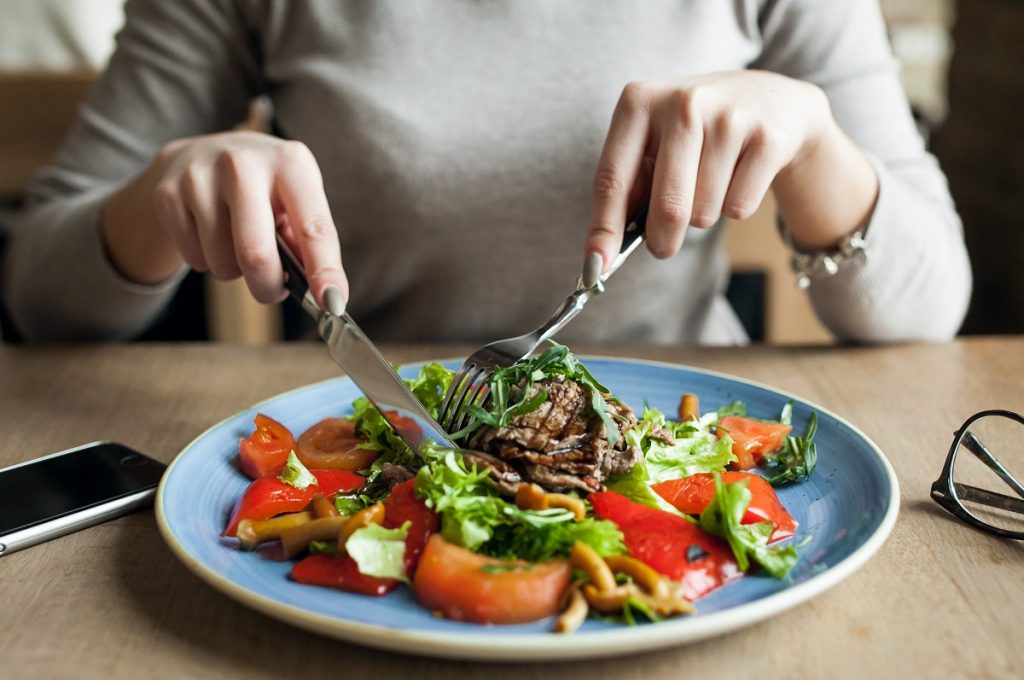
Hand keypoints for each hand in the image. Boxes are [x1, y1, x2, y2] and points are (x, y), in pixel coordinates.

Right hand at [102, 131, 346, 306]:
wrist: (202, 154)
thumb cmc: (264, 188)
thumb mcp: (295, 200)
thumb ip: (309, 243)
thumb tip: (325, 294)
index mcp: (290, 163)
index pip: (314, 227)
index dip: (325, 271)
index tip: (333, 304)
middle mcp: (243, 163)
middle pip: (256, 254)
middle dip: (267, 287)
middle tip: (272, 289)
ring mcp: (200, 176)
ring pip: (222, 263)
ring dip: (235, 272)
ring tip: (237, 244)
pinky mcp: (168, 194)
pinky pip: (194, 259)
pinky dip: (207, 261)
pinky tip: (210, 234)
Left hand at [585, 70, 870, 265]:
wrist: (771, 100)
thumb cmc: (695, 133)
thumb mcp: (653, 143)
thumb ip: (628, 189)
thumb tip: (601, 254)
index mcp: (639, 101)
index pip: (612, 179)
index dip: (604, 229)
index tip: (595, 267)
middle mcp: (683, 103)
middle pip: (667, 206)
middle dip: (662, 240)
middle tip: (663, 246)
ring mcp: (729, 118)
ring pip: (704, 213)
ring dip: (703, 215)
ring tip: (711, 181)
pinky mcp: (768, 138)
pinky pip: (738, 208)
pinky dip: (735, 206)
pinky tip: (739, 175)